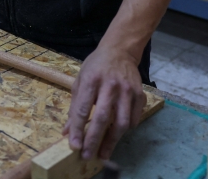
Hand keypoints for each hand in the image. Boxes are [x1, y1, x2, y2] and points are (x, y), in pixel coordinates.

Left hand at [63, 43, 146, 160]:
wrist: (120, 51)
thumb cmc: (96, 66)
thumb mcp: (80, 80)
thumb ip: (74, 106)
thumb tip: (68, 131)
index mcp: (91, 79)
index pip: (82, 108)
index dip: (78, 129)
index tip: (74, 145)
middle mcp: (110, 85)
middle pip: (103, 117)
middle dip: (94, 140)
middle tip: (88, 155)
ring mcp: (127, 90)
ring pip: (122, 122)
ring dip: (112, 140)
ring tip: (104, 152)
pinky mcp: (140, 94)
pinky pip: (134, 118)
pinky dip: (126, 129)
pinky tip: (118, 134)